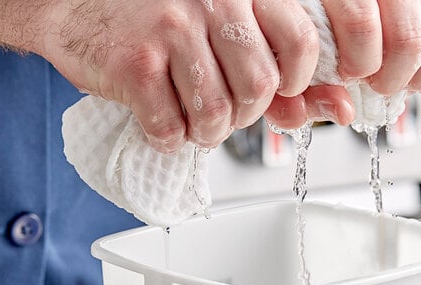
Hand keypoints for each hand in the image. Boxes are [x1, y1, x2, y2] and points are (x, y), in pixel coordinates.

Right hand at [36, 0, 319, 151]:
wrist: (80, 8)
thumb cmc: (164, 23)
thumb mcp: (232, 31)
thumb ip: (284, 67)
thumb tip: (341, 109)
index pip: (301, 43)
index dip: (295, 82)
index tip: (277, 89)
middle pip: (259, 88)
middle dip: (245, 113)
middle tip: (224, 107)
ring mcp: (172, 26)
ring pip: (217, 113)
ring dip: (206, 130)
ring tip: (191, 116)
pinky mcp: (136, 60)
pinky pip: (171, 127)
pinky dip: (169, 137)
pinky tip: (161, 118)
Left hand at [266, 0, 420, 128]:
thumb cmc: (313, 13)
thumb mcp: (299, 40)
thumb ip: (309, 80)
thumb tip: (343, 111)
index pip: (359, 19)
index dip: (359, 61)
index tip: (351, 74)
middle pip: (407, 37)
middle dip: (393, 77)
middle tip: (379, 84)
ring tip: (403, 81)